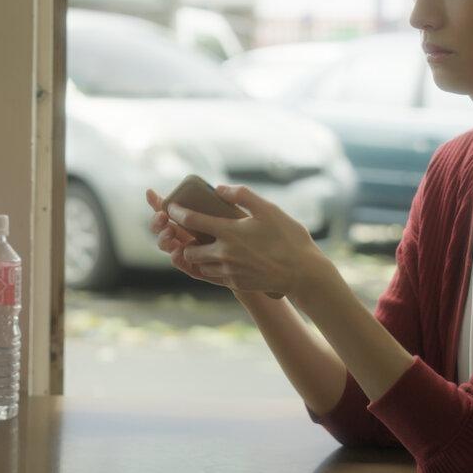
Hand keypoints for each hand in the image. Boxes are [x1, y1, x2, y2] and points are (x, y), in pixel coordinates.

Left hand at [148, 185, 324, 298]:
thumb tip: (218, 188)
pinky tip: (215, 260)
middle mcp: (224, 254)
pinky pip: (211, 277)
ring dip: (196, 256)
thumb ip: (242, 195)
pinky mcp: (236, 284)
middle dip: (185, 240)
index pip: (192, 221)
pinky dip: (208, 268)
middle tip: (190, 232)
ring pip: (198, 265)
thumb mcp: (268, 209)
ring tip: (203, 246)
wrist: (302, 272)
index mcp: (230, 232)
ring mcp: (229, 271)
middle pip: (189, 249)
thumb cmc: (288, 237)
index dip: (177, 213)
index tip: (170, 207)